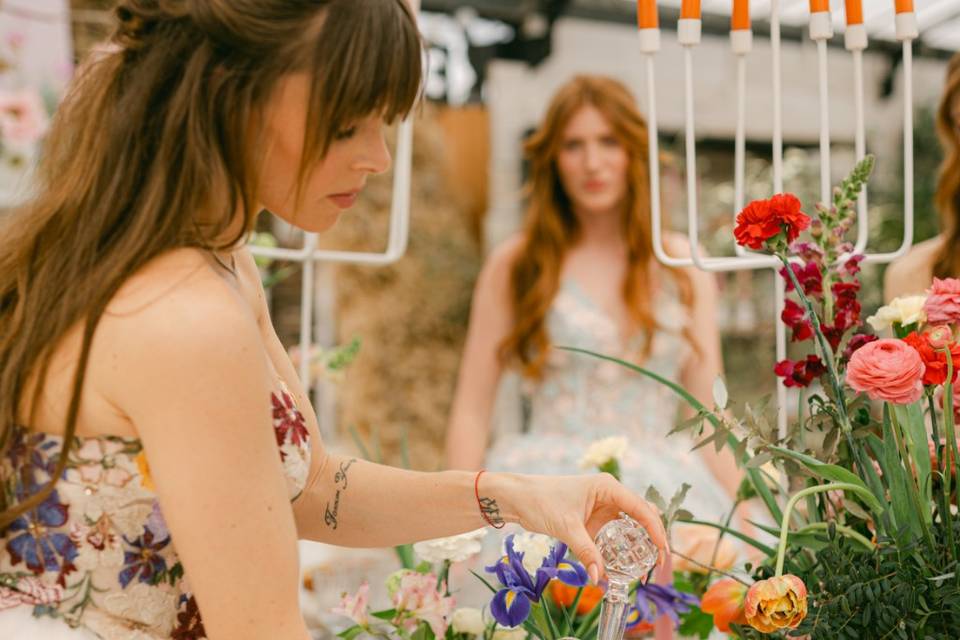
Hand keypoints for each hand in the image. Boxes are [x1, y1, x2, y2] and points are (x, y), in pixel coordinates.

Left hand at [495, 472, 668, 583]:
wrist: (518, 498)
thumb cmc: (541, 501)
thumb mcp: (566, 528)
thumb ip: (586, 552)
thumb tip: (600, 577)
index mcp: (607, 487)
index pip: (640, 508)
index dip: (655, 529)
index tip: (662, 551)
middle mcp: (609, 494)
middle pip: (641, 515)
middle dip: (652, 537)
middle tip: (658, 562)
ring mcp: (602, 506)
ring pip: (630, 525)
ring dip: (638, 543)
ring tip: (644, 566)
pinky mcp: (594, 517)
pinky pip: (614, 533)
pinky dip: (621, 547)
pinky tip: (623, 563)